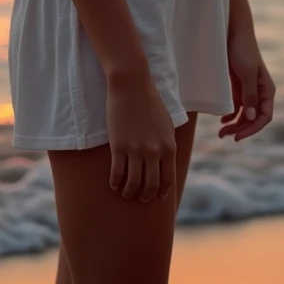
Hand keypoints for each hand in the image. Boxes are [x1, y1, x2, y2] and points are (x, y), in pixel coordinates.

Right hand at [106, 72, 176, 202]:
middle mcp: (154, 151)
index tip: (158, 197)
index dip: (162, 192)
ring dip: (130, 192)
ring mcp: (136, 150)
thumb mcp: (166, 123)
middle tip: (141, 198)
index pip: (168, 178)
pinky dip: (116, 182)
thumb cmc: (150, 101)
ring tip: (126, 193)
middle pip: (151, 185)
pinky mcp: (118, 146)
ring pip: (133, 183)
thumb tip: (166, 160)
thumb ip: (167, 143)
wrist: (132, 85)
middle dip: (146, 196)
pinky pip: (117, 173)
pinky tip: (114, 184)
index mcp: (169, 146)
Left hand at [219, 26, 274, 141]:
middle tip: (224, 136)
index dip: (252, 129)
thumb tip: (252, 118)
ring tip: (221, 132)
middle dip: (241, 128)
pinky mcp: (238, 85)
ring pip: (244, 113)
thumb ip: (250, 95)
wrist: (232, 31)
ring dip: (235, 123)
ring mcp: (248, 89)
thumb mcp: (247, 73)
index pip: (264, 116)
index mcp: (267, 90)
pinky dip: (231, 114)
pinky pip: (237, 105)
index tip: (238, 136)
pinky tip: (223, 119)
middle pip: (253, 118)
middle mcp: (260, 91)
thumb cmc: (242, 50)